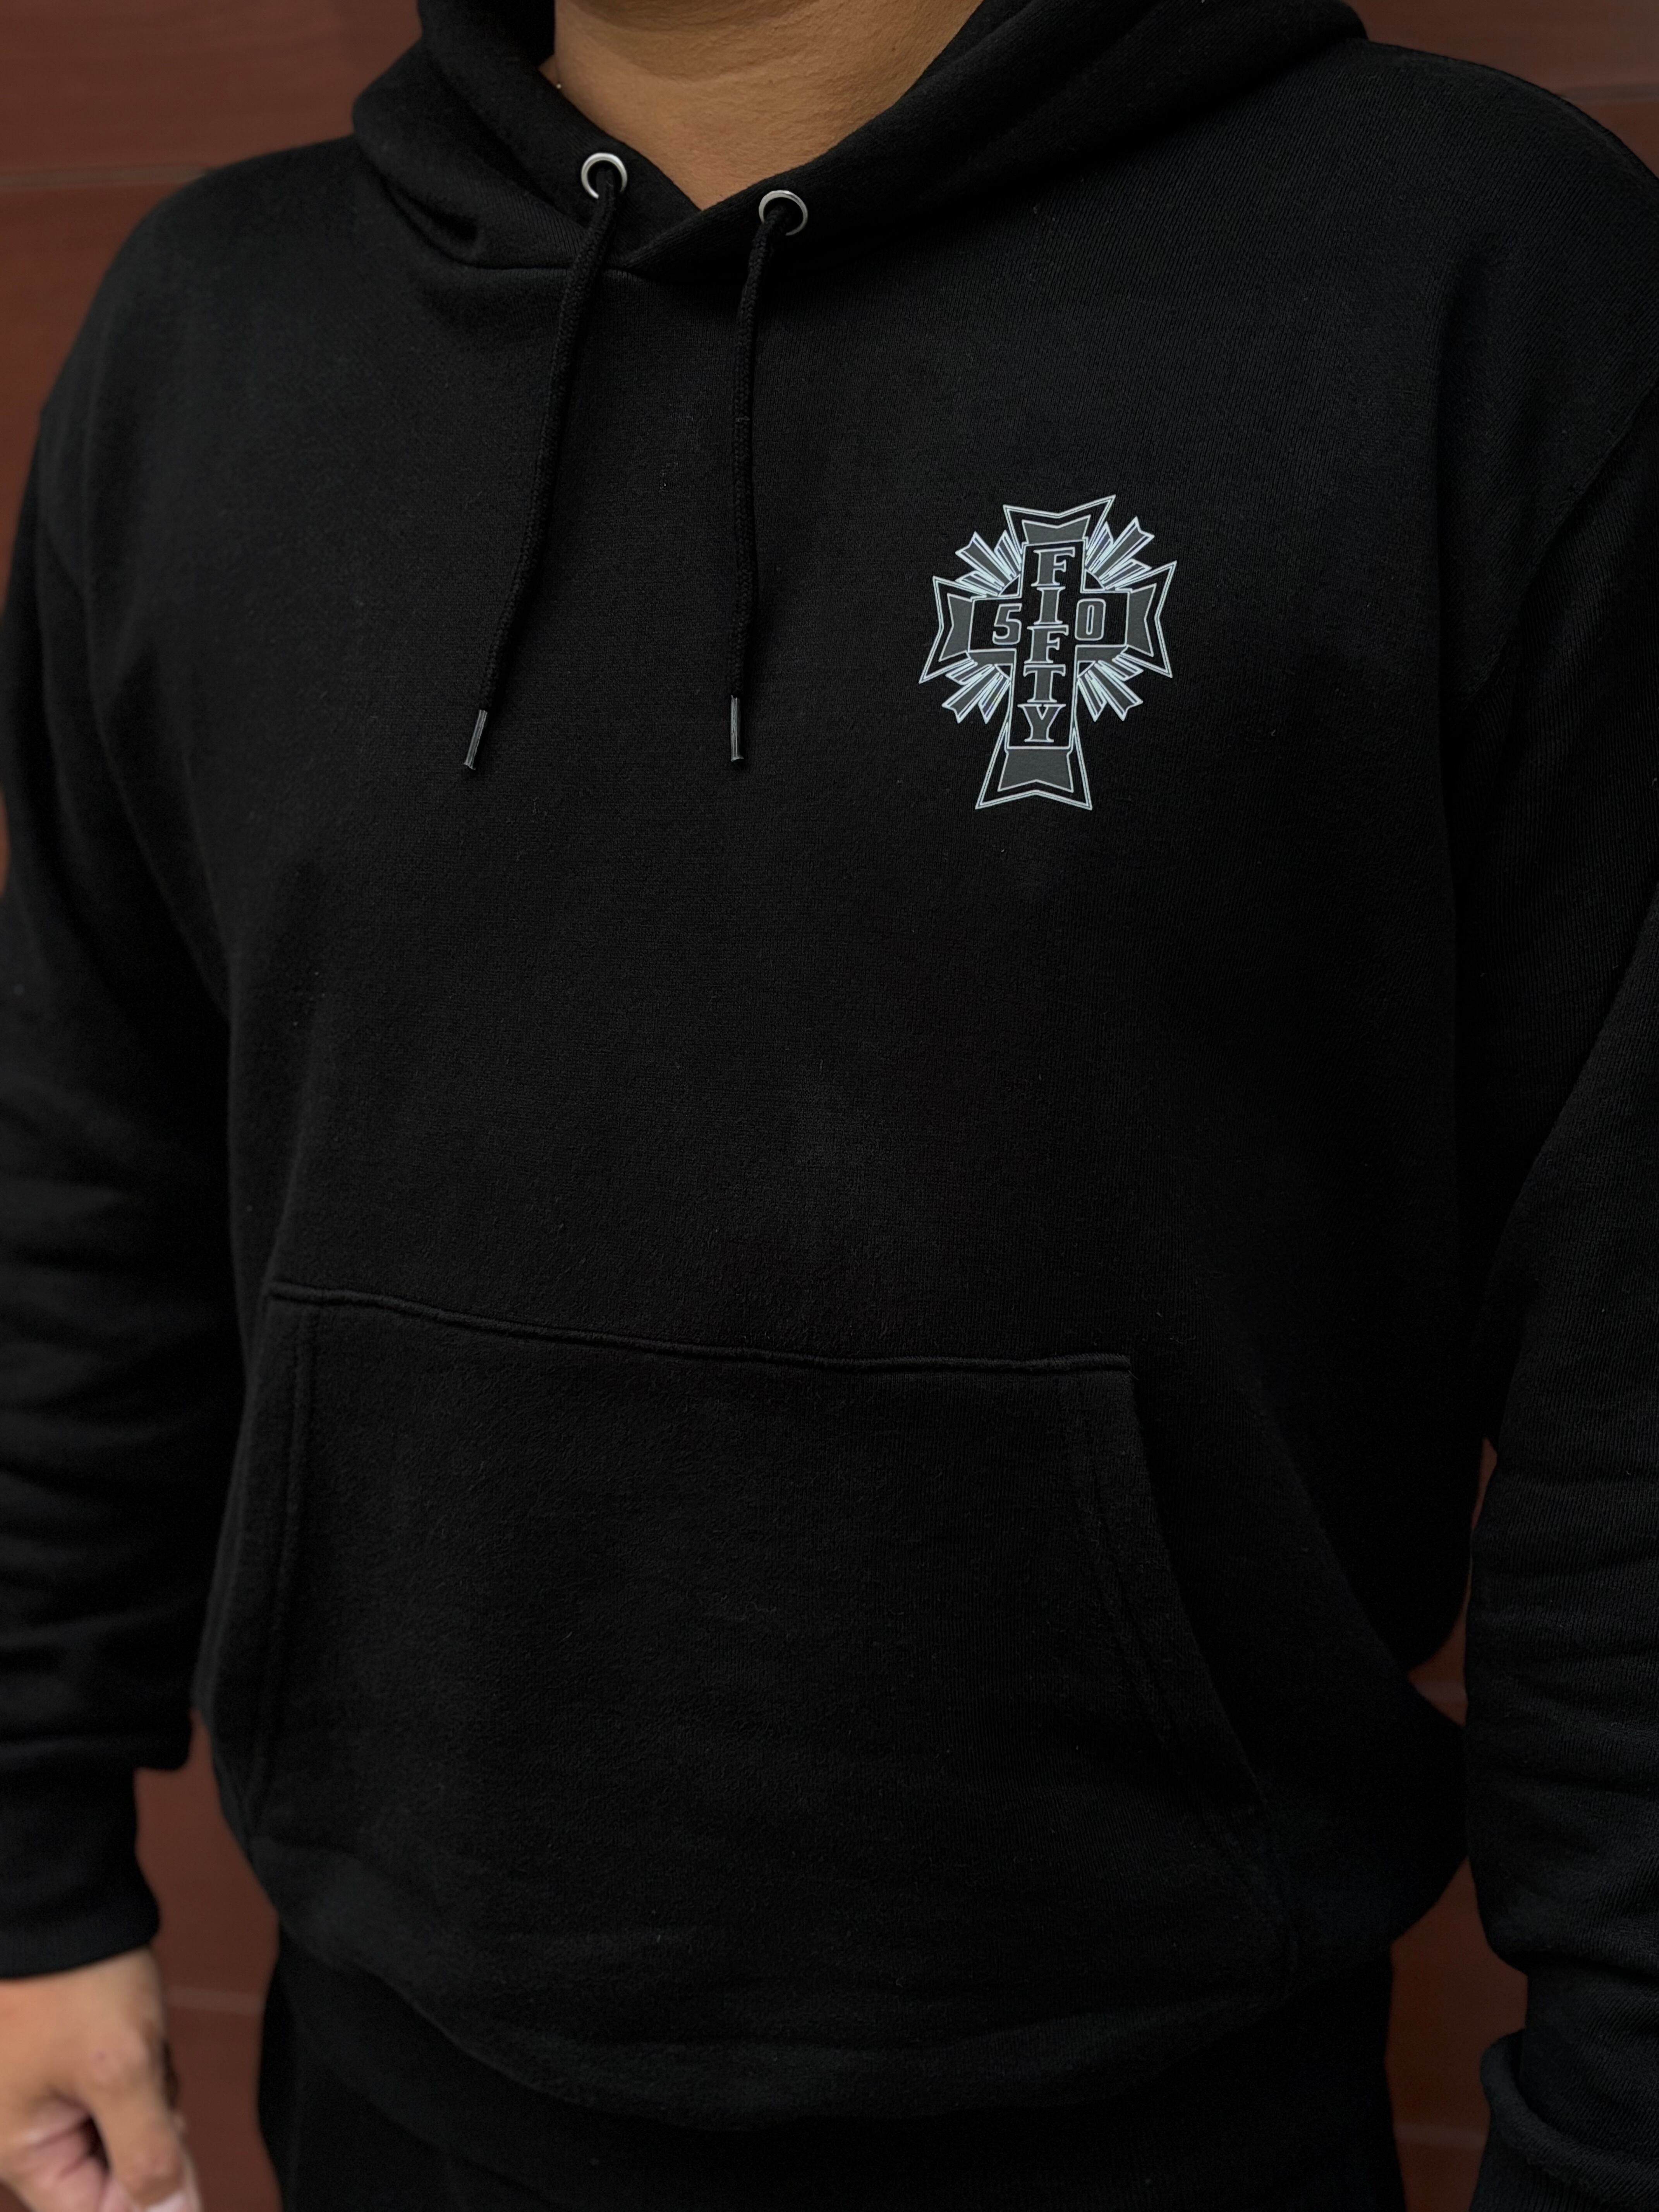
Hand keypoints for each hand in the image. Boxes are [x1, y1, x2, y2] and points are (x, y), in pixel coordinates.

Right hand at [0, 1948, 198, 2211]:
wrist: (56, 1900)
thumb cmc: (75, 1980)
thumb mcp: (122, 2070)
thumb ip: (146, 2156)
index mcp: (21, 2154)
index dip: (150, 2196)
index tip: (170, 2135)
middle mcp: (24, 2135)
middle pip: (116, 2170)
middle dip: (150, 2126)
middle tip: (146, 2073)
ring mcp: (47, 2096)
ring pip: (126, 2125)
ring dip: (148, 2088)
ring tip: (135, 2038)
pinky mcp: (70, 2064)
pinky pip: (120, 2089)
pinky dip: (139, 2063)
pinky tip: (133, 2026)